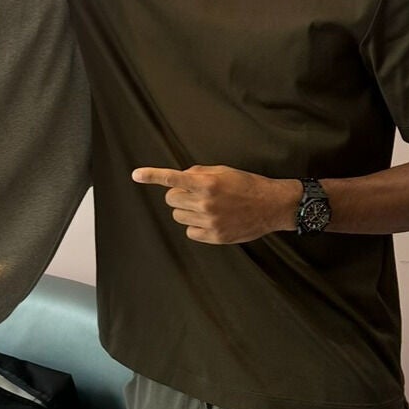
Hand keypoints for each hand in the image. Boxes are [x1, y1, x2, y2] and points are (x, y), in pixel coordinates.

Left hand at [131, 165, 299, 243]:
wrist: (272, 205)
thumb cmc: (248, 184)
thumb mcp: (223, 171)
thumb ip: (199, 173)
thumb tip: (180, 178)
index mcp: (207, 183)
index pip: (172, 178)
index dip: (152, 176)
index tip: (135, 174)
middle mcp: (206, 203)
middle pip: (171, 200)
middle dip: (178, 195)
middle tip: (195, 194)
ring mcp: (210, 222)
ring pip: (178, 216)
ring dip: (187, 210)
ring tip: (207, 207)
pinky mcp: (215, 237)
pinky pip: (189, 232)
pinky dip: (195, 226)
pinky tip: (211, 220)